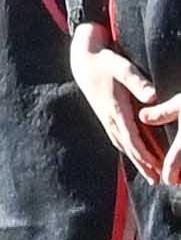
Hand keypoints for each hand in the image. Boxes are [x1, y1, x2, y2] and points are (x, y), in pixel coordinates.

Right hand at [75, 34, 178, 178]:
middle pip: (128, 147)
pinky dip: (128, 150)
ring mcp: (106, 117)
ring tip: (150, 176)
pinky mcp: (105, 114)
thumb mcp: (121, 66)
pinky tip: (134, 156)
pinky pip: (118, 137)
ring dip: (136, 161)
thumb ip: (137, 81)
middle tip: (157, 181)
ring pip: (122, 144)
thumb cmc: (104, 60)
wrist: (82, 58)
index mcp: (115, 109)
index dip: (144, 155)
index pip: (131, 138)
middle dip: (143, 165)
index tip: (157, 168)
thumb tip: (153, 97)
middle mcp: (109, 117)